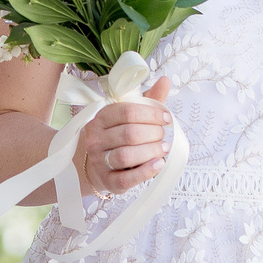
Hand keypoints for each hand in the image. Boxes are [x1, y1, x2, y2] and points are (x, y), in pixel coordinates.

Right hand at [75, 76, 170, 196]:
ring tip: (164, 149)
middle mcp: (95, 139)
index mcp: (101, 118)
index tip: (166, 119)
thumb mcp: (130, 117)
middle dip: (153, 134)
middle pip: (129, 134)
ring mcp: (99, 161)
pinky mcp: (106, 181)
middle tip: (164, 135)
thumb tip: (165, 80)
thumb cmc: (119, 137)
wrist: (98, 166)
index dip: (151, 114)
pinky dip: (145, 171)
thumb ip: (148, 100)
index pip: (127, 112)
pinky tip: (159, 164)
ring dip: (150, 151)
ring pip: (126, 156)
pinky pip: (126, 178)